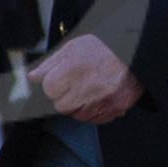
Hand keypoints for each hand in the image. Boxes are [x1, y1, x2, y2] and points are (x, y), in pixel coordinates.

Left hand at [28, 35, 143, 123]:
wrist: (136, 52)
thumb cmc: (104, 47)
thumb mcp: (72, 48)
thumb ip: (50, 64)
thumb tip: (32, 77)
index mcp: (73, 70)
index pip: (49, 90)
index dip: (54, 84)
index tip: (61, 79)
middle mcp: (86, 88)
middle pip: (61, 106)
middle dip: (65, 96)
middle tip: (77, 83)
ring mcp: (102, 101)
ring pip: (78, 115)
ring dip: (79, 105)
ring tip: (90, 87)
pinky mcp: (115, 108)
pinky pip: (96, 119)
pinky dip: (95, 111)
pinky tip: (99, 96)